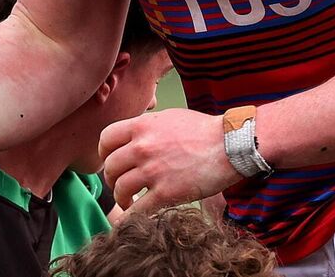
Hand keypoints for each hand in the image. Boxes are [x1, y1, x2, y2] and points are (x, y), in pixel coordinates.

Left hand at [99, 108, 240, 213]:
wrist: (229, 145)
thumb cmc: (204, 130)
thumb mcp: (170, 117)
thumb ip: (147, 126)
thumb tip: (133, 137)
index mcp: (143, 126)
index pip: (106, 138)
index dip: (104, 152)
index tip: (109, 160)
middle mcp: (143, 147)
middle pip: (111, 166)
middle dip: (112, 178)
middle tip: (119, 184)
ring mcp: (153, 171)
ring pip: (120, 189)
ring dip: (121, 197)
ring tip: (129, 200)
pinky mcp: (166, 193)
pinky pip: (137, 210)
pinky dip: (130, 216)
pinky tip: (134, 215)